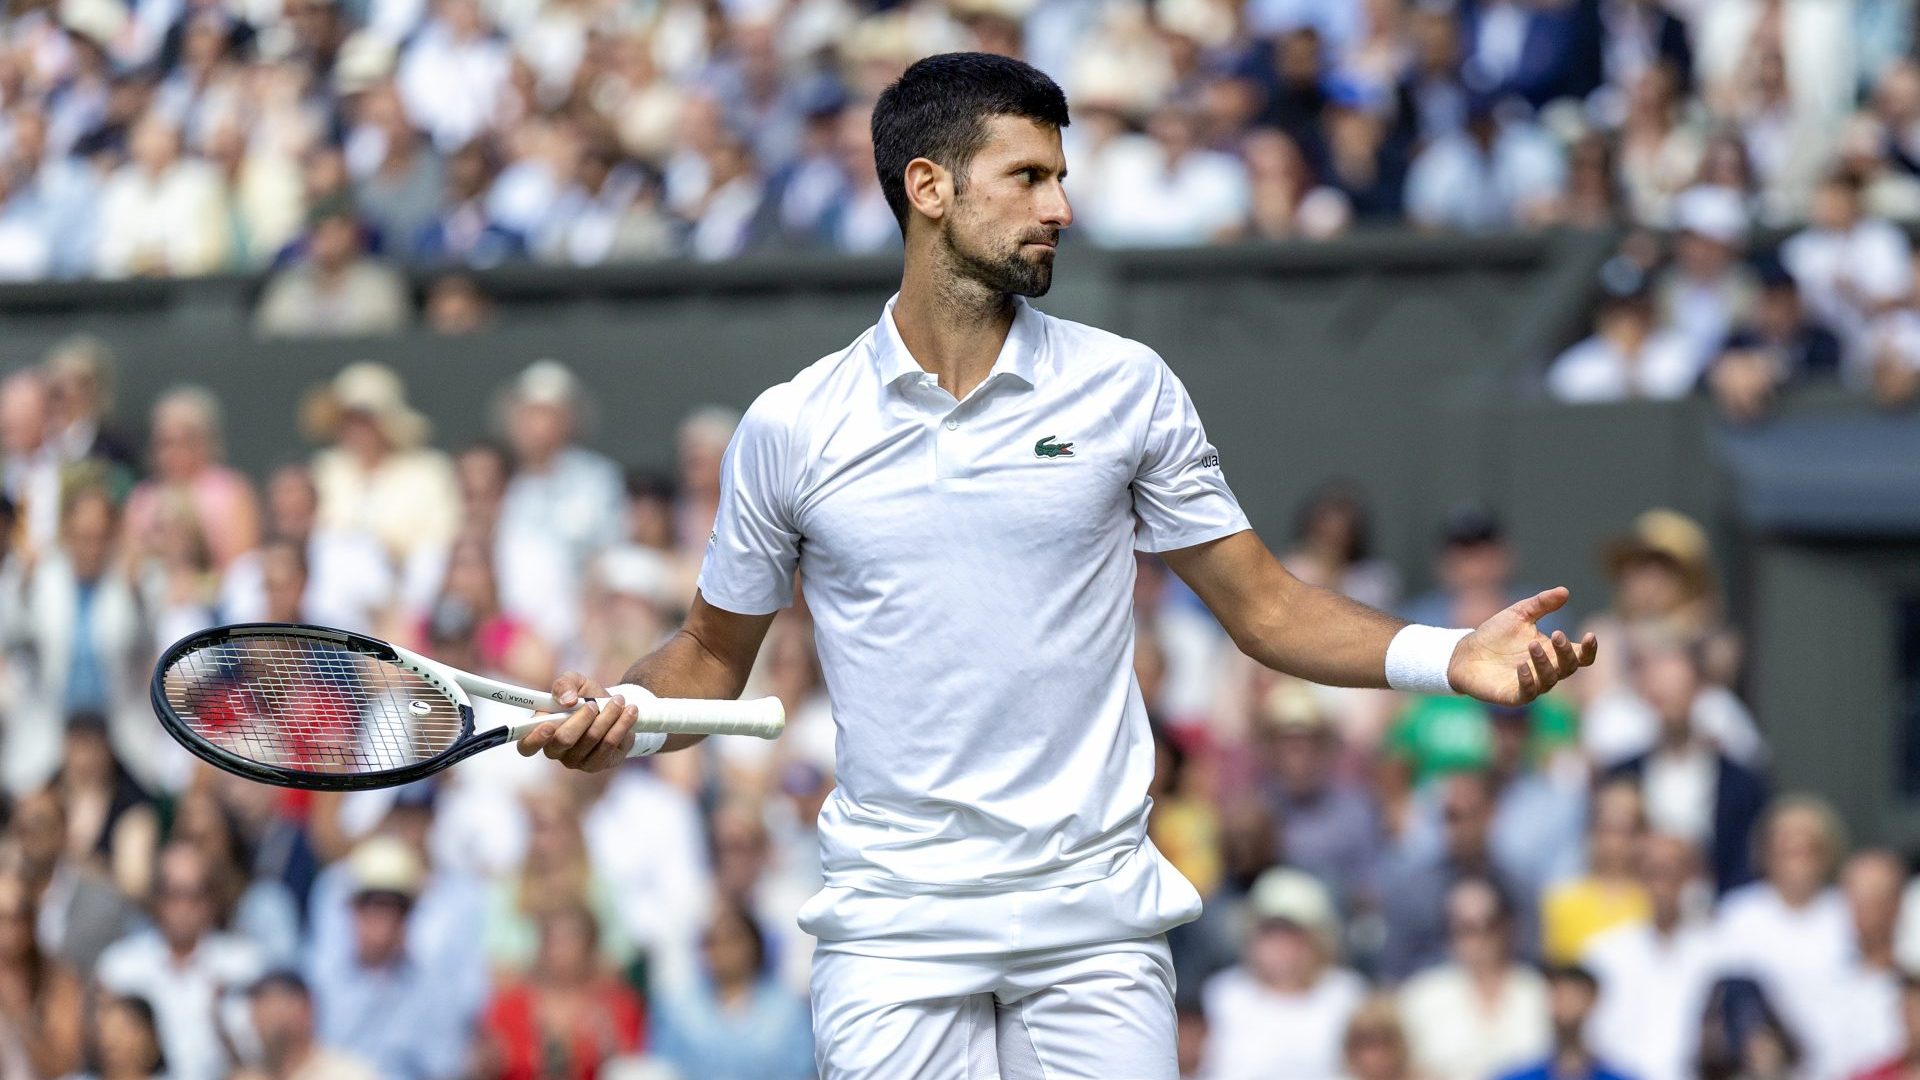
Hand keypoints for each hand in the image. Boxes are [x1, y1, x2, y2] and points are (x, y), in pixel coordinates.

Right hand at [515, 672, 645, 771]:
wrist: (614, 706)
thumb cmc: (586, 696)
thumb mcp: (575, 682)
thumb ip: (565, 684)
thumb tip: (566, 700)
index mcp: (542, 732)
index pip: (526, 746)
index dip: (534, 738)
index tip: (548, 724)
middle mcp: (557, 751)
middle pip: (564, 740)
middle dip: (582, 718)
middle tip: (594, 704)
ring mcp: (577, 761)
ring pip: (591, 740)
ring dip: (608, 716)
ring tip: (618, 701)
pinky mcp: (599, 764)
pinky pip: (610, 745)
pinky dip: (622, 725)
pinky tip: (630, 712)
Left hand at [1446, 587, 1597, 706]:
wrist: (1464, 652)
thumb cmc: (1495, 635)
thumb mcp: (1519, 614)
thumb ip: (1542, 603)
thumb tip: (1565, 591)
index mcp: (1552, 653)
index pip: (1580, 656)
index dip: (1589, 649)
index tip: (1590, 635)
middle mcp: (1546, 671)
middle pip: (1568, 667)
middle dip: (1566, 652)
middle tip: (1557, 634)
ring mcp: (1531, 685)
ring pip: (1549, 679)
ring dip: (1544, 662)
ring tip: (1532, 645)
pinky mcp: (1513, 695)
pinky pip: (1527, 692)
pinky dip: (1528, 680)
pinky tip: (1522, 667)